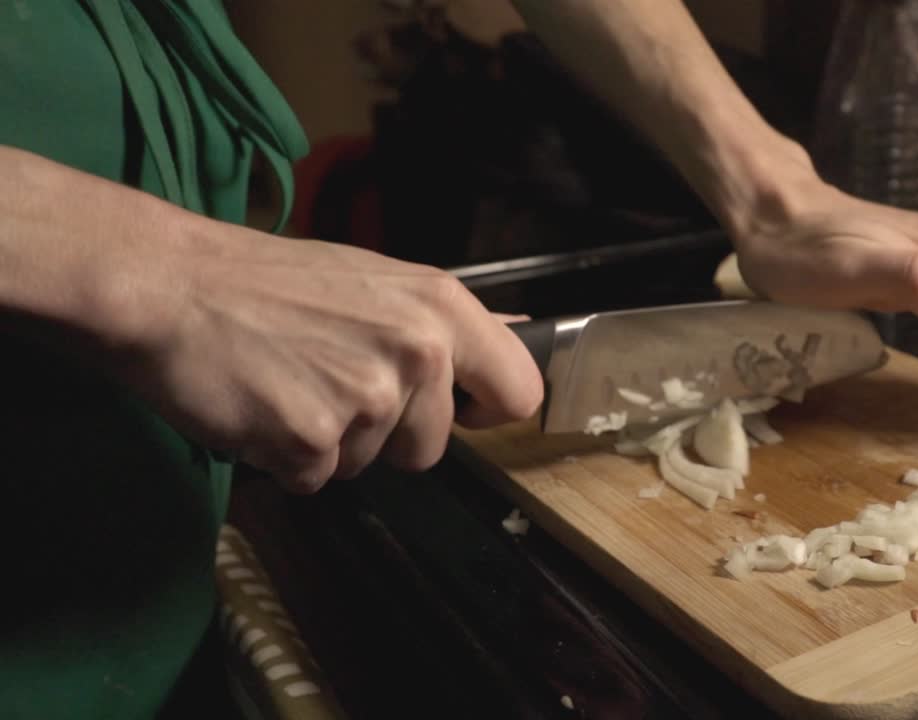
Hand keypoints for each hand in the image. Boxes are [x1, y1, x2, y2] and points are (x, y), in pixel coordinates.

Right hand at [113, 231, 542, 492]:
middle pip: (433, 447)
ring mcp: (366, 399)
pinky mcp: (312, 441)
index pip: (520, 390)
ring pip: (371, 464)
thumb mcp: (376, 280)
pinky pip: (316, 479)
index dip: (488, 411)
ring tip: (290, 381)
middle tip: (331, 381)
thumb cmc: (267, 281)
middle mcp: (417, 352)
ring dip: (331, 442)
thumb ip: (441, 323)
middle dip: (387, 435)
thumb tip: (520, 333)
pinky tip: (262, 405)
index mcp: (442, 307)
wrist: (168, 285)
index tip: (458, 410)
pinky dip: (286, 457)